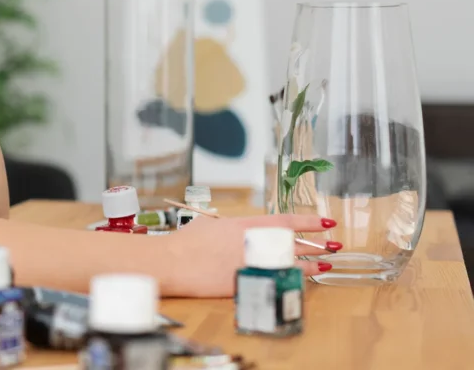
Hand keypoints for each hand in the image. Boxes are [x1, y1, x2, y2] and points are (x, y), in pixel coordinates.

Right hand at [166, 213, 339, 297]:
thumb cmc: (186, 242)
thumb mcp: (210, 224)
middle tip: (335, 245)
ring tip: (326, 264)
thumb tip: (236, 229)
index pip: (286, 221)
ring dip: (310, 265)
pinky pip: (274, 282)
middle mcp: (253, 245)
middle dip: (317, 245)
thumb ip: (229, 226)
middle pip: (293, 244)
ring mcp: (251, 265)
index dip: (310, 222)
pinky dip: (288, 281)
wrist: (171, 262)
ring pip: (289, 265)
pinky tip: (299, 282)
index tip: (327, 222)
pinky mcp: (245, 284)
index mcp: (245, 226)